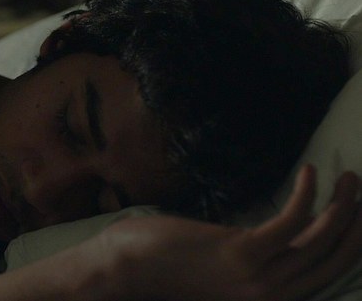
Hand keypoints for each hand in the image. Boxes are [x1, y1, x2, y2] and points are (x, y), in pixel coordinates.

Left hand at [96, 166, 361, 300]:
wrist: (123, 268)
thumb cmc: (163, 262)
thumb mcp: (219, 266)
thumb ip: (252, 258)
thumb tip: (278, 234)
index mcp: (267, 300)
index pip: (325, 276)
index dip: (350, 245)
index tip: (361, 217)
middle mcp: (270, 299)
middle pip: (333, 261)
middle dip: (358, 225)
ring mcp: (257, 280)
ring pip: (320, 242)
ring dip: (342, 207)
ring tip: (350, 179)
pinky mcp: (241, 254)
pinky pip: (291, 223)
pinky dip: (307, 196)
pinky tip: (312, 173)